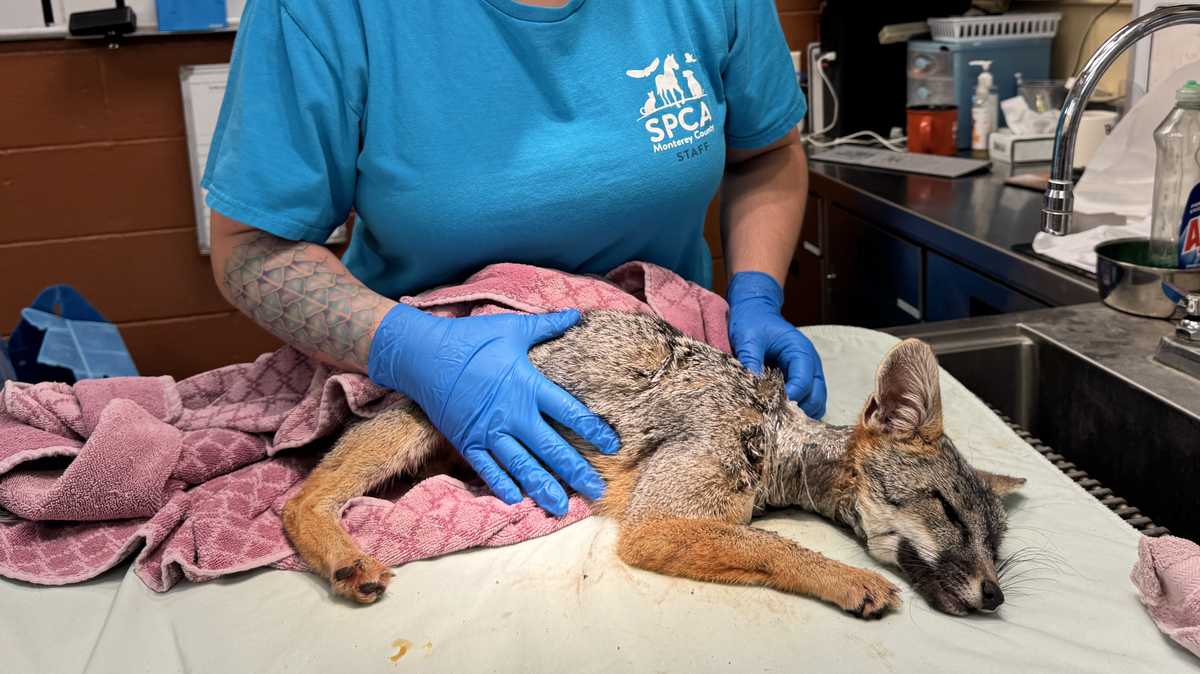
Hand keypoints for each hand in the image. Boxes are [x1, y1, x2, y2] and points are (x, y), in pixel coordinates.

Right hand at [367, 304, 619, 516]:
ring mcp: (489, 431)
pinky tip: (516, 500)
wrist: (423, 354)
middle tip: (598, 491)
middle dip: (576, 471)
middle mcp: (512, 413)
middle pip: (552, 449)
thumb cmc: (470, 339)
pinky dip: (502, 485)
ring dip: (544, 488)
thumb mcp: (512, 328)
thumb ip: (547, 325)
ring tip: (562, 508)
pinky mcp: (466, 441)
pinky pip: (488, 469)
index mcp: (528, 386)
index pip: (570, 412)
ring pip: (522, 466)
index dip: (594, 430)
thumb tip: (576, 314)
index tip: (614, 447)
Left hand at [726, 271, 826, 417]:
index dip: (790, 398)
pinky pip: (806, 402)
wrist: (755, 312)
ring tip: (776, 420)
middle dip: (798, 411)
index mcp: (801, 351)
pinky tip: (778, 416)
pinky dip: (797, 412)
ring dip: (799, 414)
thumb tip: (754, 385)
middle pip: (816, 397)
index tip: (772, 409)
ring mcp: (808, 374)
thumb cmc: (752, 321)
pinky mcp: (800, 382)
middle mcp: (810, 364)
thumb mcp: (748, 338)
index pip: (804, 381)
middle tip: (774, 419)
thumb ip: (751, 359)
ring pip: (815, 404)